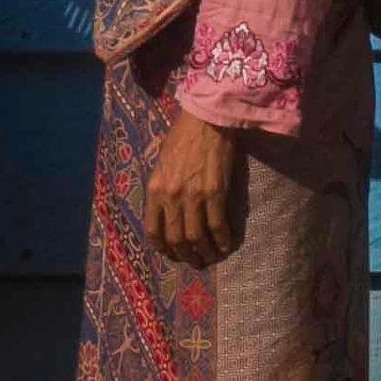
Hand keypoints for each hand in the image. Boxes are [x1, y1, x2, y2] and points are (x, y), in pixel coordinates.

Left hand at [145, 112, 244, 266]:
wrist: (206, 119)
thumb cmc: (183, 137)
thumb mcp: (161, 164)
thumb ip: (162, 189)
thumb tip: (168, 212)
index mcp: (155, 190)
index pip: (154, 230)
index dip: (163, 248)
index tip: (172, 254)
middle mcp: (171, 197)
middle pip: (176, 238)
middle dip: (185, 255)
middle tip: (194, 261)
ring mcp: (194, 196)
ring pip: (197, 237)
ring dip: (205, 252)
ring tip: (210, 257)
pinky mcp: (215, 193)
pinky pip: (218, 225)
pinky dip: (222, 240)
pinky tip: (226, 245)